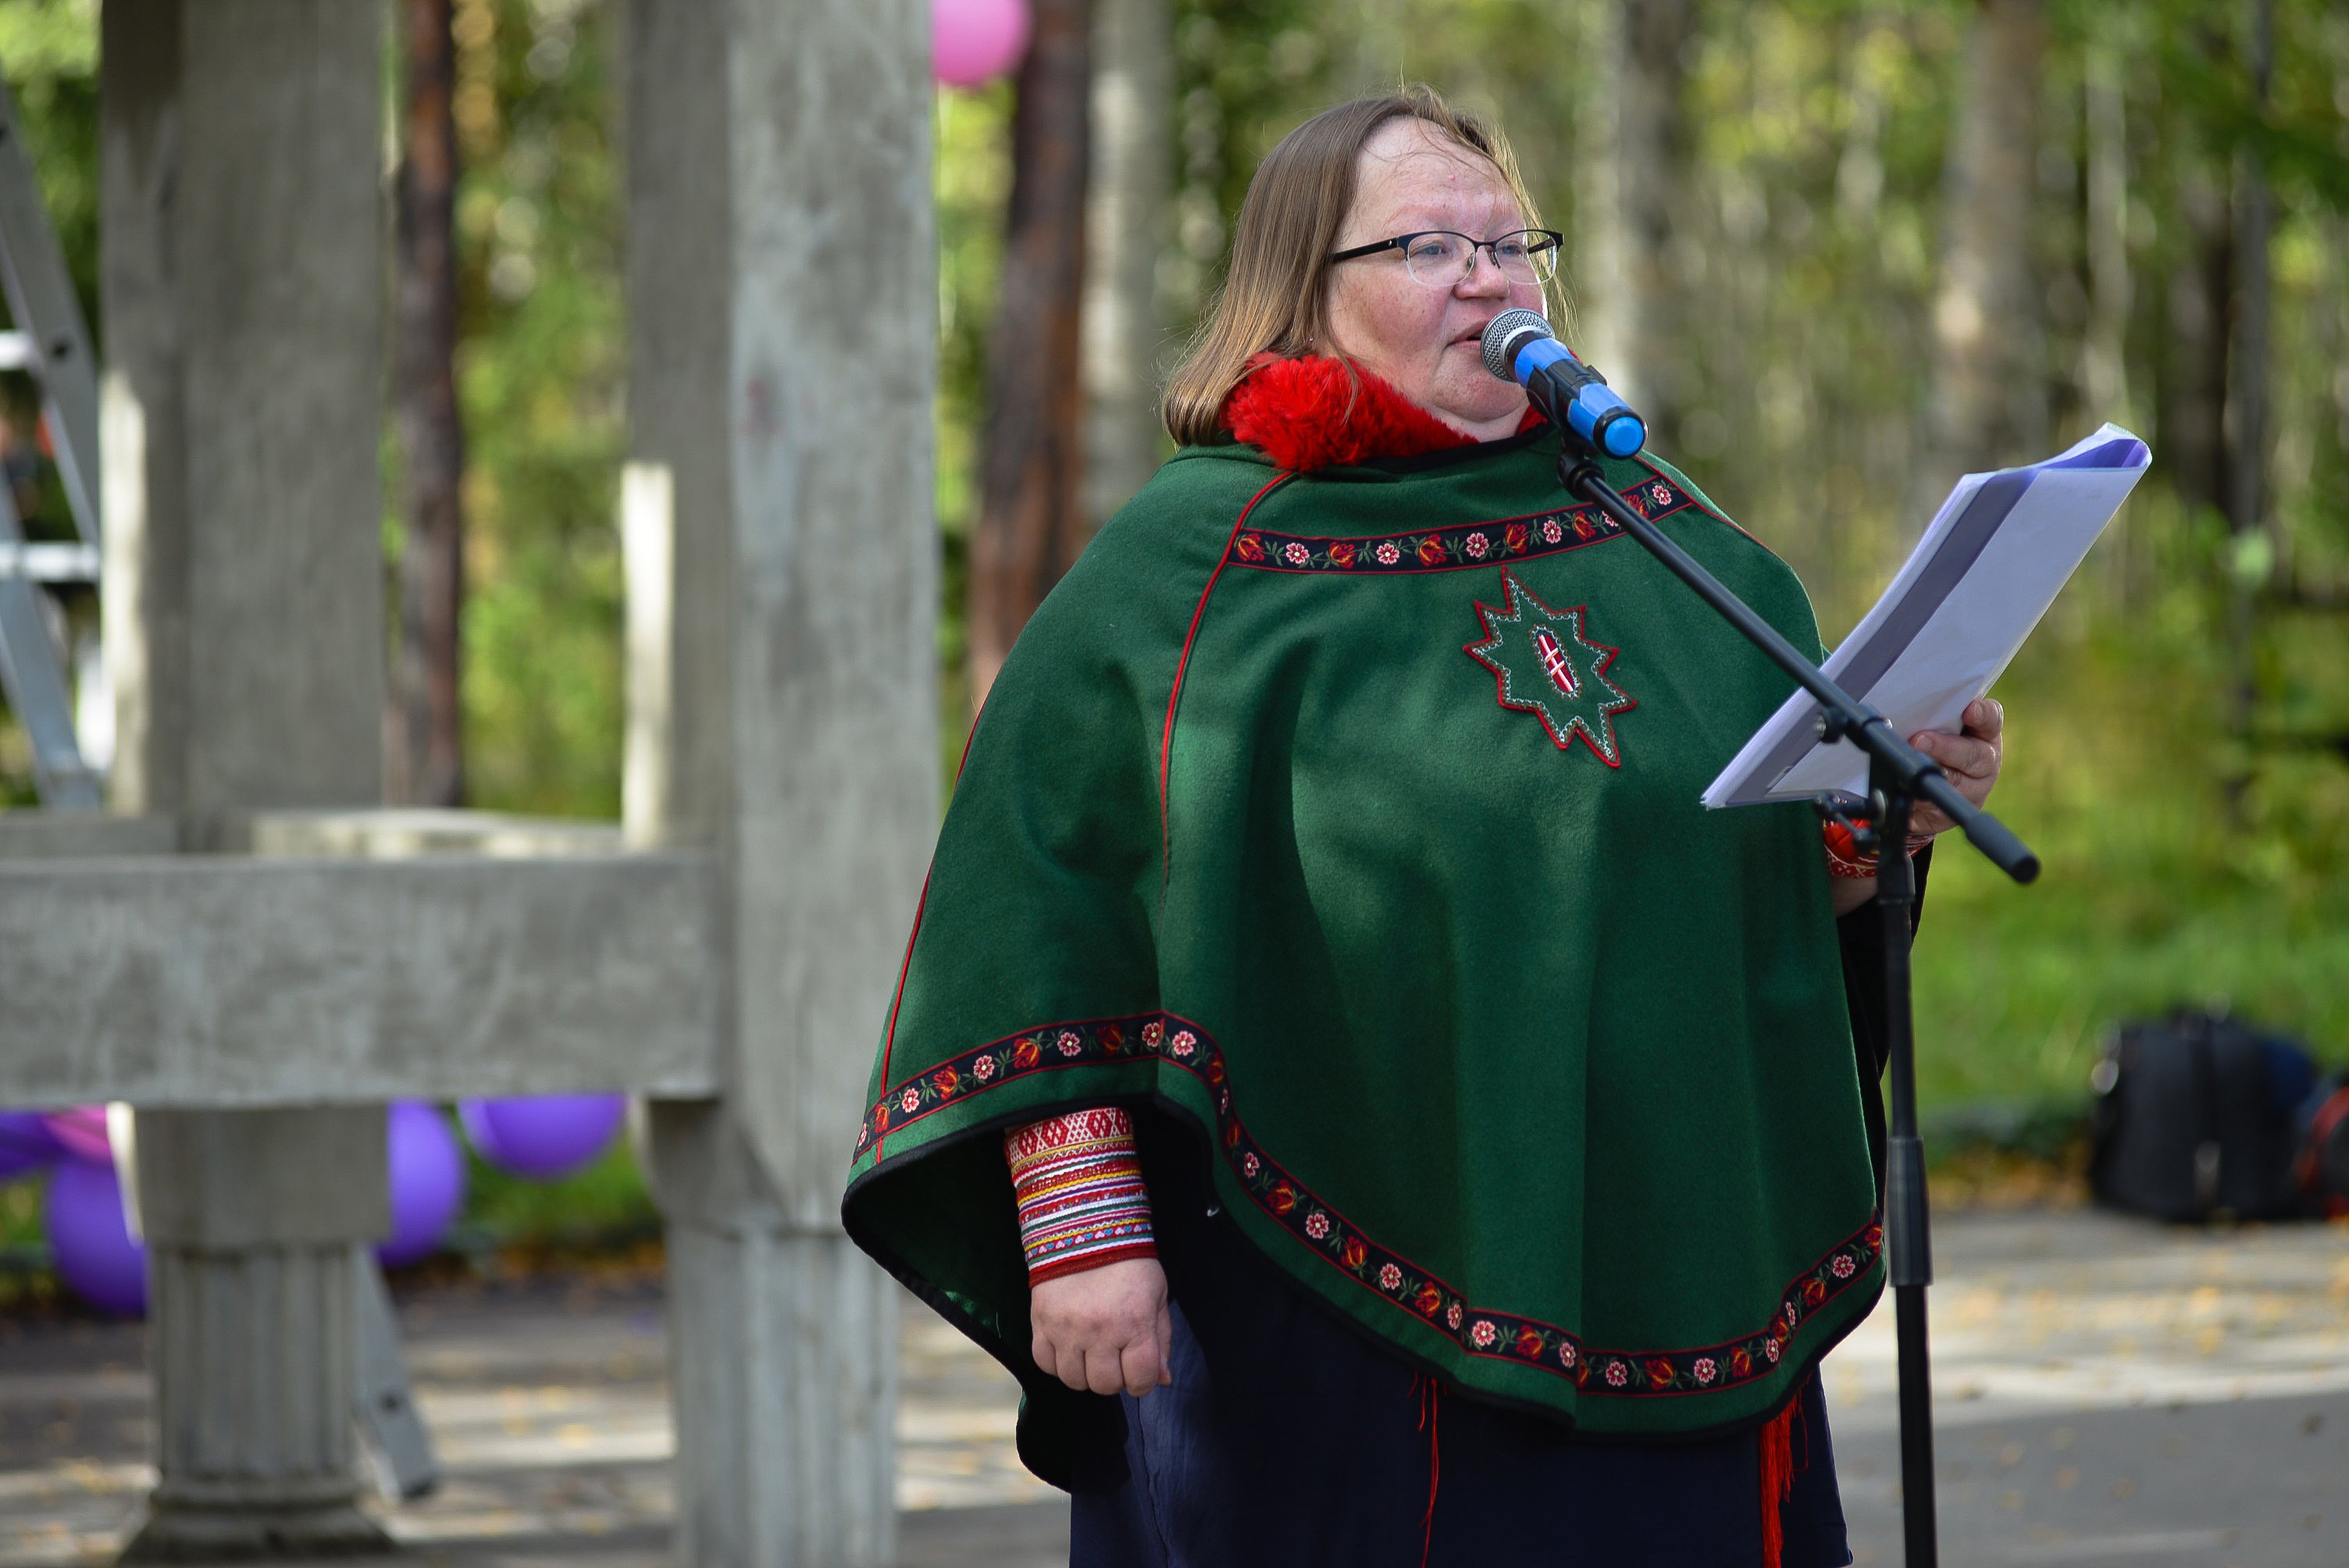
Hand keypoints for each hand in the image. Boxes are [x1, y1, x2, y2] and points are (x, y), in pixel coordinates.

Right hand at [1030, 1256, 1173, 1396]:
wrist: (1086, 1227)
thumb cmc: (1129, 1264)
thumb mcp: (1157, 1295)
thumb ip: (1161, 1339)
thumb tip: (1163, 1379)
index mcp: (1134, 1323)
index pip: (1140, 1380)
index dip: (1142, 1380)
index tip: (1138, 1368)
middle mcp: (1099, 1330)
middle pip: (1105, 1385)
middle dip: (1114, 1377)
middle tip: (1114, 1356)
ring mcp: (1066, 1328)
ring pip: (1073, 1380)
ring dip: (1085, 1371)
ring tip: (1090, 1350)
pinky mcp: (1040, 1322)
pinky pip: (1045, 1363)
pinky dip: (1057, 1362)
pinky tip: (1068, 1346)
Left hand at [1907, 697, 2003, 837]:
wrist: (1923, 792)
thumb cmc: (1932, 749)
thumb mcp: (1935, 729)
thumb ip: (1932, 719)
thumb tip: (1906, 713)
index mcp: (1983, 734)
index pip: (1991, 720)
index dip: (1983, 714)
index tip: (1969, 710)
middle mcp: (1983, 762)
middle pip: (1973, 755)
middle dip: (1945, 748)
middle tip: (1919, 741)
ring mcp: (1971, 791)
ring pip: (1957, 784)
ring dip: (1932, 775)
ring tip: (1910, 769)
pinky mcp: (1950, 813)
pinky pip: (1935, 808)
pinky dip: (1918, 799)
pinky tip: (1907, 793)